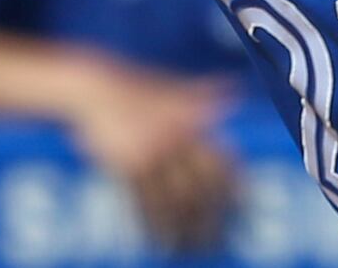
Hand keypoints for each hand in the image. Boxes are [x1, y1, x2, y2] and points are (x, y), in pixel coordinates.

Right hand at [62, 60, 238, 254]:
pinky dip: (154, 227)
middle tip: (218, 241)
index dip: (236, 186)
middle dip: (211, 219)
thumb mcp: (172, 87)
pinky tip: (160, 243)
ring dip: (184, 230)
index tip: (244, 209)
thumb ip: (203, 96)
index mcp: (192, 121)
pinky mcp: (125, 167)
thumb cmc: (134, 89)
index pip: (222, 158)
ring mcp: (150, 154)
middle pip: (201, 188)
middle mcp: (176, 139)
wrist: (93, 88)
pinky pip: (143, 204)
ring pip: (173, 202)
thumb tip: (236, 92)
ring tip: (191, 250)